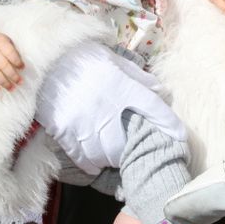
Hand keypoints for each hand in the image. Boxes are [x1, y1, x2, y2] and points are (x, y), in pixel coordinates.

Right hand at [0, 30, 23, 90]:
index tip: (22, 68)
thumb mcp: (6, 41)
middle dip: (13, 75)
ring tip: (11, 88)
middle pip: (3, 65)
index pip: (10, 53)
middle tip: (20, 82)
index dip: (17, 61)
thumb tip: (21, 67)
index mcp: (0, 43)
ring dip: (3, 82)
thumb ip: (13, 51)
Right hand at [34, 42, 186, 173]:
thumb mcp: (114, 61)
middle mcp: (106, 106)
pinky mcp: (64, 129)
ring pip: (105, 154)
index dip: (168, 122)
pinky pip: (81, 156)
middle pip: (127, 141)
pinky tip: (94, 166)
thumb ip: (138, 77)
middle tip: (134, 151)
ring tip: (114, 159)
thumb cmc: (83, 57)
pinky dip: (90, 164)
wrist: (45, 59)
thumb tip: (160, 90)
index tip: (179, 135)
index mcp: (120, 86)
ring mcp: (84, 121)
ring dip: (112, 159)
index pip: (152, 106)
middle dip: (132, 149)